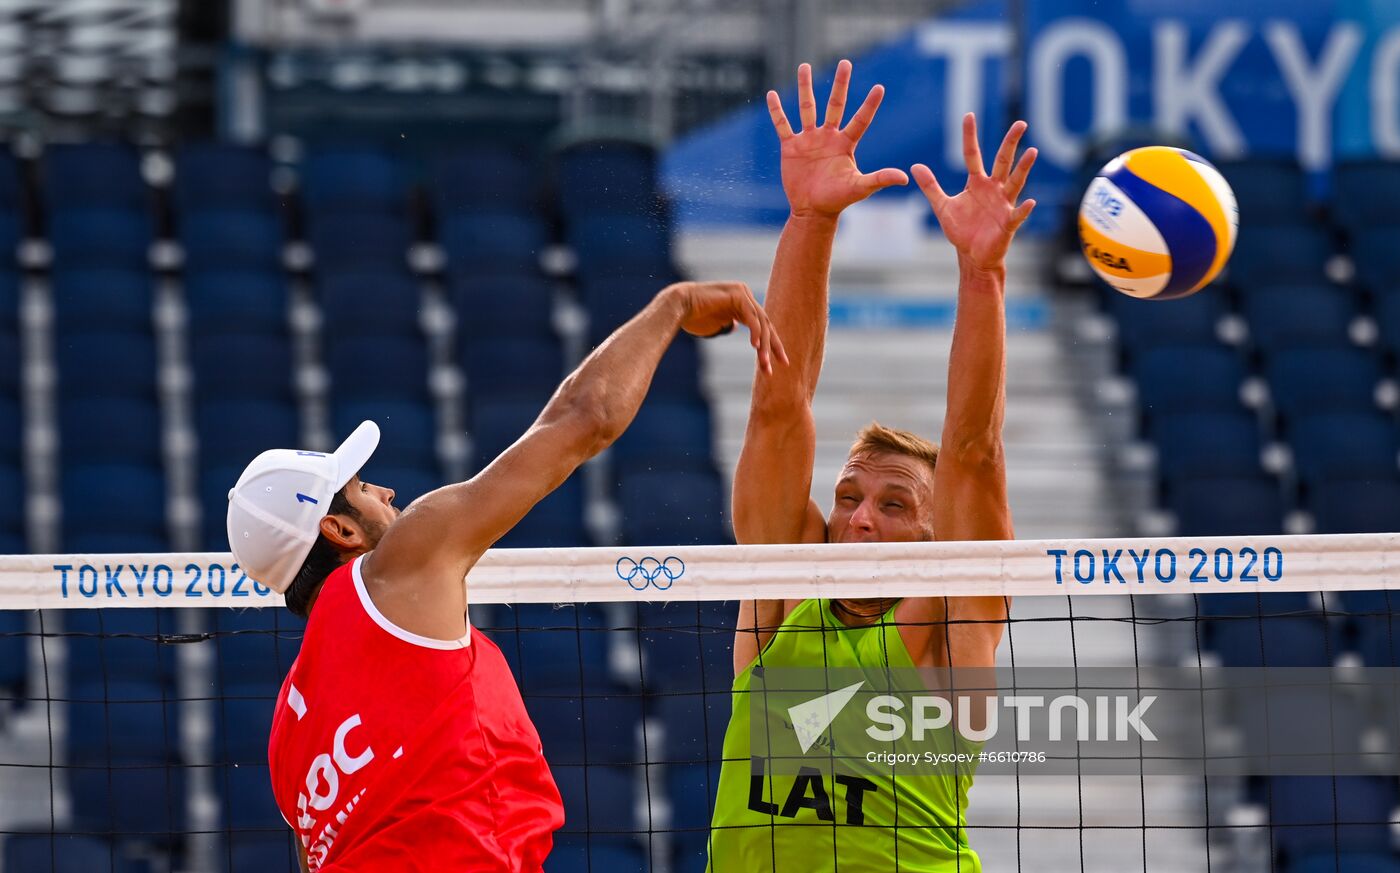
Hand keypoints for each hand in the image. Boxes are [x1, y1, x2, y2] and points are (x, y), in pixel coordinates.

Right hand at [667, 281, 788, 374]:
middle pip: (766, 324)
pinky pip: (752, 317)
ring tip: (764, 364)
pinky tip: (755, 347)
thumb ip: (727, 324)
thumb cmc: (692, 318)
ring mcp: (742, 292)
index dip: (771, 344)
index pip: (762, 325)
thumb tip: (733, 327)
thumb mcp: (715, 324)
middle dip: (773, 346)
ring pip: (761, 322)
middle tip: (782, 364)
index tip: (778, 362)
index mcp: (741, 302)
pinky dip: (755, 333)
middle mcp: (744, 295)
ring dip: (764, 345)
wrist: (677, 307)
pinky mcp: (737, 294)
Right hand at [767, 60, 908, 218]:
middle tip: (845, 63)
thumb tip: (904, 178)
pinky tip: (771, 95)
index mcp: (845, 144)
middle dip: (840, 84)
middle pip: (835, 105)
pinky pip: (783, 125)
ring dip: (805, 88)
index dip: (869, 105)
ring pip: (807, 108)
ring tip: (804, 66)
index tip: (879, 87)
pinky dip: (777, 111)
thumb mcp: (859, 188)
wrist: (812, 211)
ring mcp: (809, 140)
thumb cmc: (837, 200)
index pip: (860, 120)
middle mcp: (828, 137)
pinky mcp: (791, 147)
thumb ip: (879, 179)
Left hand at [913, 115, 1036, 272]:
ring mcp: (1003, 204)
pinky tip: (1030, 202)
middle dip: (1011, 143)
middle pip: (1003, 161)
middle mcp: (994, 189)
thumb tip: (914, 166)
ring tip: (1032, 152)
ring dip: (1023, 168)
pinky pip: (1018, 215)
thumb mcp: (942, 206)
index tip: (968, 115)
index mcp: (977, 183)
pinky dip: (1024, 209)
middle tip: (1020, 123)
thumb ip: (931, 186)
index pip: (972, 154)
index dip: (969, 136)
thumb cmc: (961, 230)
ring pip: (1015, 182)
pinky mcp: (1008, 223)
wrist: (972, 255)